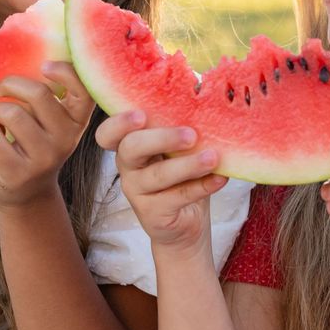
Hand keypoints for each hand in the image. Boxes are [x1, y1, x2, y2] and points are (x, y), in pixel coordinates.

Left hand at [0, 61, 93, 208]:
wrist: (25, 193)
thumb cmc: (34, 145)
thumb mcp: (51, 122)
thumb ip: (48, 96)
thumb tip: (27, 56)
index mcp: (77, 121)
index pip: (84, 90)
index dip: (64, 72)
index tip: (44, 66)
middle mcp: (66, 139)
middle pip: (39, 94)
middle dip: (11, 84)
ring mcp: (43, 158)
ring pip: (12, 114)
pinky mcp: (18, 173)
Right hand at [96, 110, 228, 253]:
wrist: (185, 224)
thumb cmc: (182, 176)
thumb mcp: (179, 150)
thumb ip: (181, 131)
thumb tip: (205, 106)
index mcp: (129, 145)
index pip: (108, 133)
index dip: (118, 123)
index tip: (142, 115)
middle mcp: (127, 167)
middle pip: (131, 147)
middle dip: (161, 138)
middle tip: (191, 135)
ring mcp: (137, 192)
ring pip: (158, 175)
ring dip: (188, 165)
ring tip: (213, 158)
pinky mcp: (152, 213)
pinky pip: (178, 196)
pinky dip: (202, 186)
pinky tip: (220, 178)